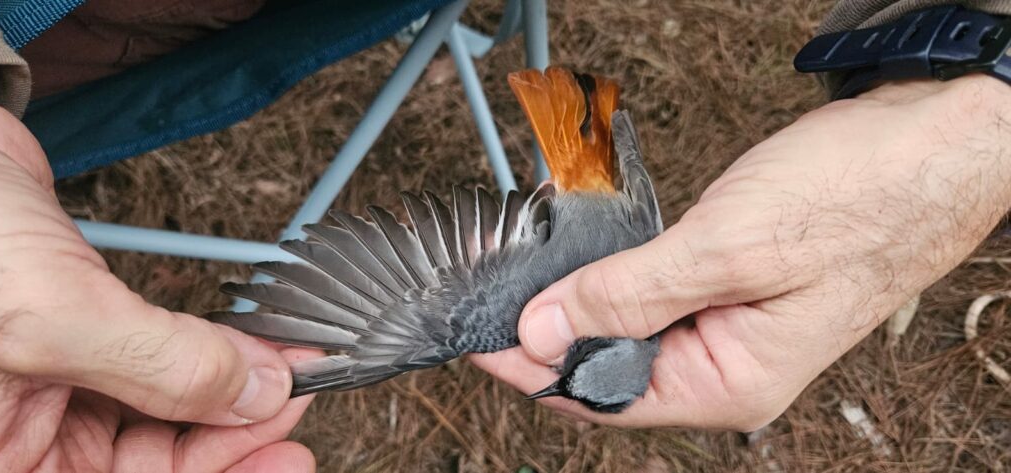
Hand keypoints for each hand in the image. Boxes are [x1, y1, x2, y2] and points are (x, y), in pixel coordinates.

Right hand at [0, 105, 314, 471]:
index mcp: (3, 460)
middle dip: (235, 429)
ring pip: (168, 413)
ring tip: (286, 365)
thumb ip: (158, 366)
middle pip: (158, 461)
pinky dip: (211, 353)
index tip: (288, 449)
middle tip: (298, 395)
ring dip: (233, 389)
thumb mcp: (46, 318)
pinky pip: (162, 361)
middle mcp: (31, 435)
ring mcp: (61, 386)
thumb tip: (258, 395)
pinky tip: (250, 345)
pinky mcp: (86, 337)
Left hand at [473, 75, 1010, 429]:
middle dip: (552, 337)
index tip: (481, 337)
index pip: (602, 397)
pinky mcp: (734, 294)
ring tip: (539, 276)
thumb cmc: (858, 197)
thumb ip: (629, 296)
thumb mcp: (727, 248)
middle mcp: (729, 371)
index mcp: (730, 383)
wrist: (930, 145)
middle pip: (611, 371)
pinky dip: (619, 284)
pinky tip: (594, 263)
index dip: (534, 369)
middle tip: (502, 292)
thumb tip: (547, 331)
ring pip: (631, 336)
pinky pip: (657, 303)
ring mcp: (732, 333)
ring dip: (584, 307)